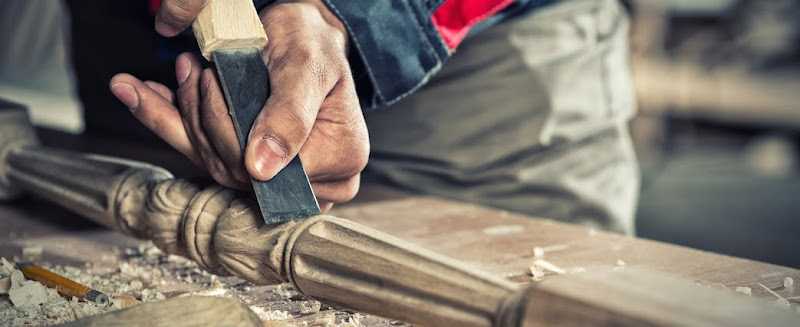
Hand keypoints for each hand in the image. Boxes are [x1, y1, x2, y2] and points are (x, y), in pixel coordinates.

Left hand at [110, 0, 368, 210]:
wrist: (306, 34)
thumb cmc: (314, 46)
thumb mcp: (306, 70)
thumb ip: (289, 117)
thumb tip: (260, 170)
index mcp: (339, 164)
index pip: (268, 171)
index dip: (229, 129)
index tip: (212, 81)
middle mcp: (311, 180)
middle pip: (236, 169)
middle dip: (204, 117)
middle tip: (196, 70)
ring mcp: (277, 177)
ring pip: (213, 162)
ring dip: (187, 114)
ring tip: (185, 71)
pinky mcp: (247, 166)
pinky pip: (202, 153)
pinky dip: (165, 120)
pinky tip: (137, 94)